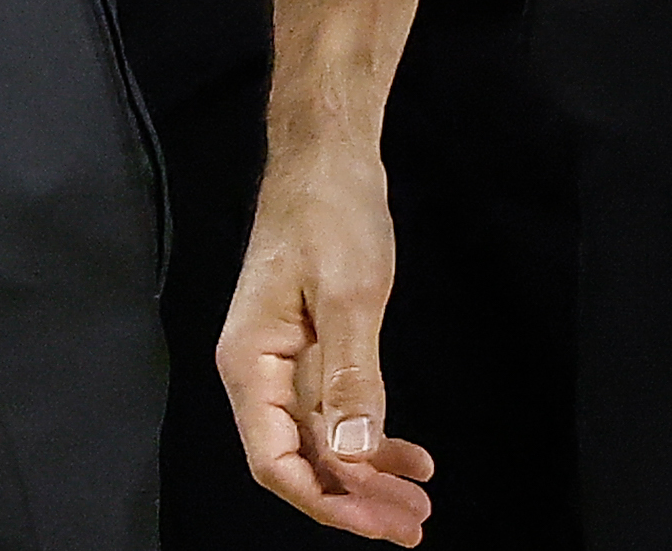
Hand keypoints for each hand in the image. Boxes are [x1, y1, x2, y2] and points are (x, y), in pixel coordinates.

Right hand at [218, 138, 437, 540]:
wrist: (329, 157)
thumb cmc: (330, 212)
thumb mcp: (349, 293)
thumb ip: (349, 377)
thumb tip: (352, 454)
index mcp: (251, 362)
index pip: (275, 461)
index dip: (327, 502)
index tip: (382, 522)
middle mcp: (260, 372)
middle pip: (301, 462)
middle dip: (355, 501)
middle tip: (414, 524)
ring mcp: (286, 365)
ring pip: (323, 446)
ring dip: (368, 478)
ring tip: (420, 502)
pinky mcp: (313, 353)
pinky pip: (337, 416)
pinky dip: (373, 441)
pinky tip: (411, 456)